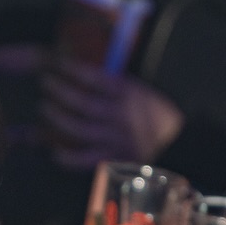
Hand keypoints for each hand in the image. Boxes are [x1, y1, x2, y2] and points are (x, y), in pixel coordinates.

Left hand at [40, 55, 183, 170]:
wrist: (180, 144)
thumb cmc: (157, 115)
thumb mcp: (142, 91)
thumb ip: (117, 85)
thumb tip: (87, 72)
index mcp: (129, 93)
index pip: (96, 78)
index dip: (74, 70)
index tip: (59, 64)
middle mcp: (121, 114)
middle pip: (83, 103)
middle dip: (60, 92)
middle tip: (46, 83)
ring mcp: (116, 138)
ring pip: (81, 129)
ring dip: (59, 118)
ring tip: (45, 108)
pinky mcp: (115, 157)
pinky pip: (88, 159)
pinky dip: (69, 158)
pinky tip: (55, 153)